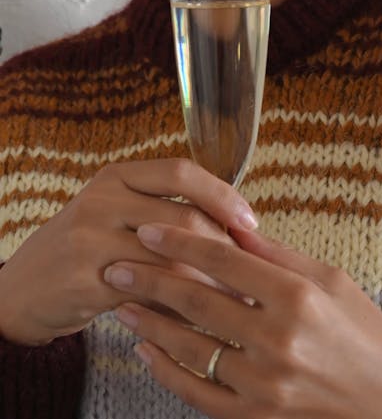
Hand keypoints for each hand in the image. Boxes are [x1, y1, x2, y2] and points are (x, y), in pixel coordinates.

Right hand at [0, 159, 256, 345]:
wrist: (24, 288)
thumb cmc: (85, 248)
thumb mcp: (117, 213)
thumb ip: (166, 212)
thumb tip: (236, 231)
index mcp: (116, 176)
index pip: (181, 172)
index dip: (222, 195)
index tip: (250, 221)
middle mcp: (102, 200)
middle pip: (183, 218)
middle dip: (224, 248)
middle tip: (250, 270)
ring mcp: (90, 240)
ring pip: (170, 260)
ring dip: (209, 282)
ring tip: (234, 296)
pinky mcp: (85, 281)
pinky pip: (148, 293)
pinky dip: (178, 306)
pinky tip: (195, 316)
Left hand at [105, 225, 381, 418]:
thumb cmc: (365, 334)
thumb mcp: (331, 281)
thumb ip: (277, 256)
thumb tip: (230, 225)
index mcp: (297, 296)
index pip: (222, 259)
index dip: (180, 241)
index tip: (149, 228)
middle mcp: (278, 341)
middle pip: (197, 300)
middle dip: (150, 278)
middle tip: (115, 263)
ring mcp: (265, 386)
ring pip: (190, 347)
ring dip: (149, 322)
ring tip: (121, 302)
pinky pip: (198, 393)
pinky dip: (166, 370)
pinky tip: (146, 349)